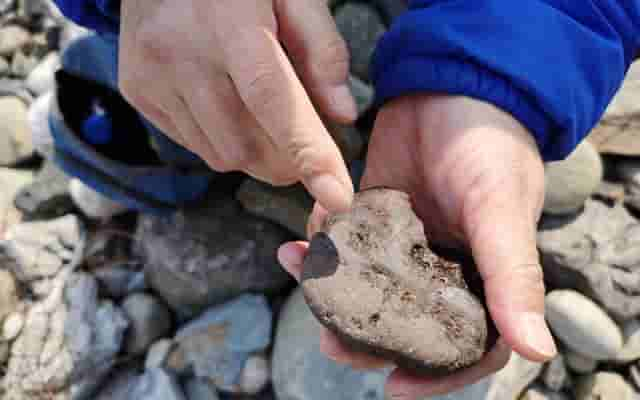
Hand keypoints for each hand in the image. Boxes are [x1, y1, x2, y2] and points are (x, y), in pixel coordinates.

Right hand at [118, 0, 355, 210]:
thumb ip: (321, 49)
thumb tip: (342, 115)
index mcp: (228, 22)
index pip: (272, 99)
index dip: (308, 151)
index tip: (338, 197)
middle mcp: (181, 54)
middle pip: (248, 146)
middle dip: (287, 159)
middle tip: (302, 137)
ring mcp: (152, 76)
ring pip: (221, 156)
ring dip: (254, 151)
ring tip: (257, 109)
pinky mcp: (137, 91)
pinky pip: (193, 146)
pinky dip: (222, 140)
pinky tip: (224, 103)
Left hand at [278, 95, 556, 398]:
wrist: (451, 84)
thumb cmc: (491, 145)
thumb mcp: (502, 210)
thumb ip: (513, 277)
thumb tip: (535, 352)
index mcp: (480, 278)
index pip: (465, 345)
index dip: (435, 375)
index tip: (395, 386)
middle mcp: (439, 268)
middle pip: (403, 322)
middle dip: (365, 336)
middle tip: (330, 340)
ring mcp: (402, 242)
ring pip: (365, 284)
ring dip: (332, 291)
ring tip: (303, 280)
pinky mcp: (371, 213)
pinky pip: (343, 241)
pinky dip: (321, 244)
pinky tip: (299, 242)